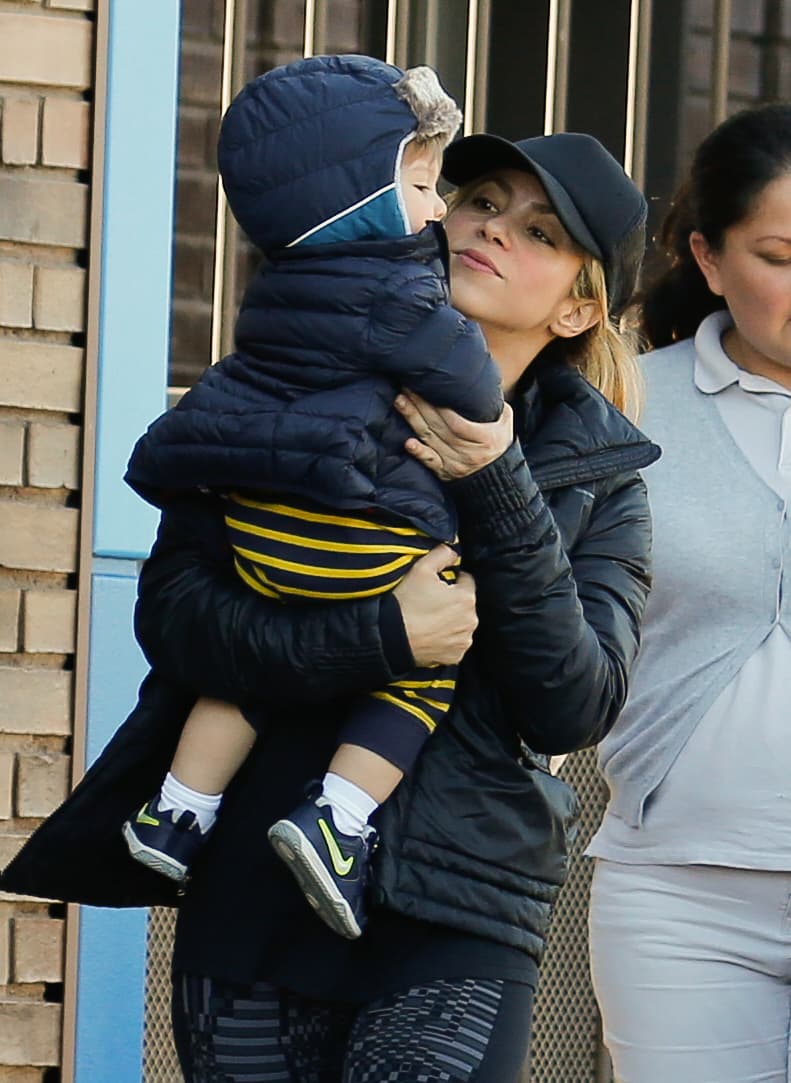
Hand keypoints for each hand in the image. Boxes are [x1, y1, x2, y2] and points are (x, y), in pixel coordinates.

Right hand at [393, 545, 476, 666]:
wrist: (392, 637)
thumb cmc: (407, 603)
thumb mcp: (421, 569)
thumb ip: (442, 554)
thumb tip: (454, 551)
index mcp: (467, 598)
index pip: (466, 581)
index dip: (450, 580)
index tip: (435, 586)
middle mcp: (471, 621)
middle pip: (464, 604)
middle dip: (451, 601)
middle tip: (429, 602)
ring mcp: (463, 640)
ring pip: (460, 623)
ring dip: (450, 620)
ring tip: (428, 619)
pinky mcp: (455, 656)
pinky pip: (454, 642)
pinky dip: (446, 638)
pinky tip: (430, 633)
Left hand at [395, 390, 513, 479]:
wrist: (498, 475)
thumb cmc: (499, 441)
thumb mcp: (504, 420)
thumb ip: (493, 402)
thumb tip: (480, 379)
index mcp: (485, 438)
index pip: (458, 422)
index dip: (440, 406)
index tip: (428, 387)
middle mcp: (468, 452)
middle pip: (440, 427)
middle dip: (421, 406)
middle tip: (407, 387)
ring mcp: (455, 463)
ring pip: (431, 440)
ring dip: (413, 420)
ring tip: (400, 402)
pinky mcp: (445, 472)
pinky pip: (431, 462)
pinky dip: (419, 453)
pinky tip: (407, 443)